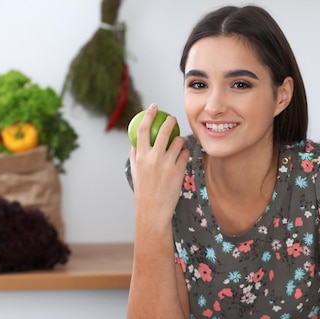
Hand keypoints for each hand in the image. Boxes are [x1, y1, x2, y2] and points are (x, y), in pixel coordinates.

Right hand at [129, 103, 189, 223]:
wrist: (153, 211)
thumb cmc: (143, 192)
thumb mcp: (135, 173)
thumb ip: (134, 157)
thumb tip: (134, 145)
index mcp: (140, 156)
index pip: (143, 129)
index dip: (149, 114)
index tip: (153, 107)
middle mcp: (153, 158)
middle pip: (164, 131)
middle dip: (170, 121)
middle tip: (173, 119)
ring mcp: (167, 164)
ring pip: (178, 142)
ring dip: (180, 140)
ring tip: (179, 144)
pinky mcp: (179, 171)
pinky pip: (185, 155)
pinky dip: (185, 153)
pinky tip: (183, 156)